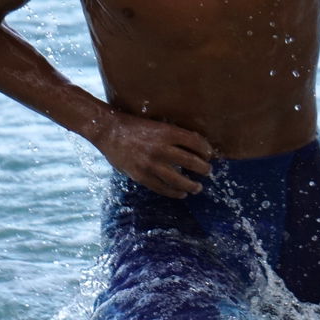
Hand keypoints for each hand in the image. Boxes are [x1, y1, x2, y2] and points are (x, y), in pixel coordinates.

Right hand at [93, 113, 213, 197]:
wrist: (109, 131)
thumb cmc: (135, 126)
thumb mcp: (158, 125)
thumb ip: (174, 135)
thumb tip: (195, 145)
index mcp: (167, 132)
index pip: (195, 142)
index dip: (206, 150)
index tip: (209, 155)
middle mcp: (161, 148)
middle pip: (191, 162)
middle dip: (203, 168)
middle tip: (208, 171)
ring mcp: (151, 164)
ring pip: (179, 179)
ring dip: (192, 185)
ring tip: (197, 187)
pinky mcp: (141, 176)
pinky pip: (162, 188)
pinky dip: (174, 193)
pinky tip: (181, 194)